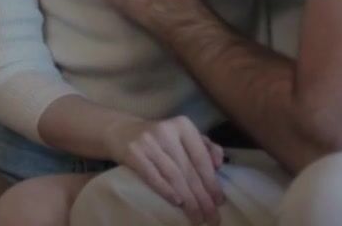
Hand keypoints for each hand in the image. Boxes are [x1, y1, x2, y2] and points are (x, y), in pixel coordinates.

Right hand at [103, 116, 226, 224]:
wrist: (120, 131)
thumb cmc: (160, 138)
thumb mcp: (183, 135)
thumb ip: (205, 147)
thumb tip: (219, 165)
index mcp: (183, 125)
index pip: (201, 157)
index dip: (211, 181)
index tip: (220, 201)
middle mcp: (167, 131)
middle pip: (188, 170)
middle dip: (202, 196)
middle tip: (212, 217)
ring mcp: (149, 142)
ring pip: (174, 175)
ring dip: (188, 199)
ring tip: (197, 217)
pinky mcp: (133, 153)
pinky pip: (152, 176)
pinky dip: (166, 190)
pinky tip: (177, 203)